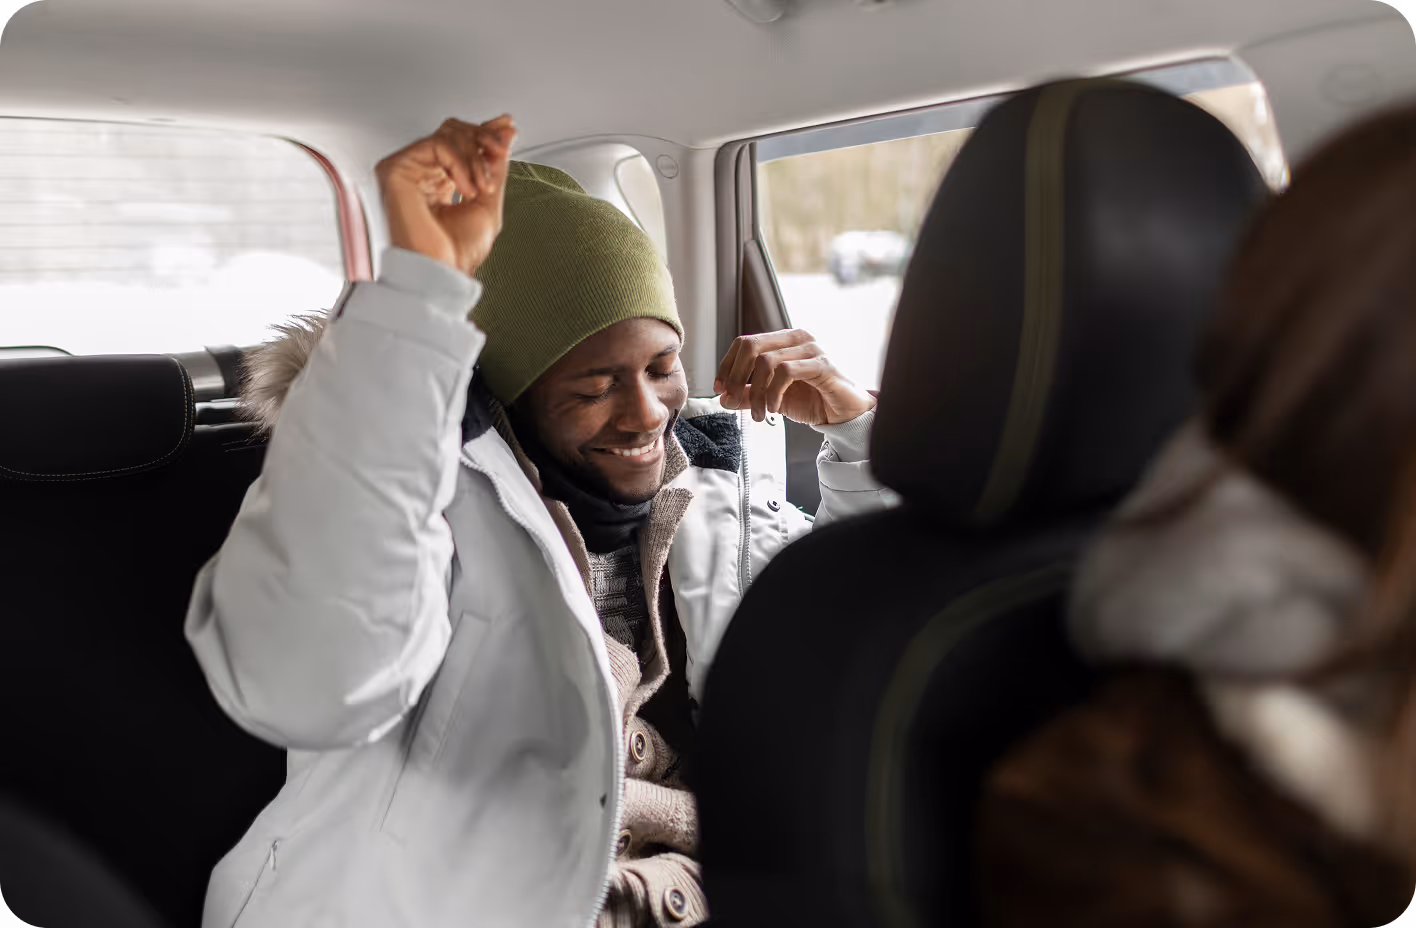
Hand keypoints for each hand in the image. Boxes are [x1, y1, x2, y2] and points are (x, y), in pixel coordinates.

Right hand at [375, 115, 517, 276]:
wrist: (442, 275)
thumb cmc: (457, 254)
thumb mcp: (488, 201)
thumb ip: (494, 165)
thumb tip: (505, 131)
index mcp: (437, 180)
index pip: (458, 142)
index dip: (483, 132)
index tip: (507, 130)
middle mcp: (419, 172)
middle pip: (452, 130)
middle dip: (483, 140)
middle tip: (499, 156)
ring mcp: (405, 169)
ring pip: (447, 133)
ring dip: (475, 158)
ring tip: (481, 188)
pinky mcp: (395, 170)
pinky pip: (437, 144)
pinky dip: (461, 163)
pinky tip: (466, 188)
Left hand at [714, 329, 875, 425]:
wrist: (845, 414)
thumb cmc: (813, 400)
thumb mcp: (772, 399)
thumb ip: (748, 396)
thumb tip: (722, 398)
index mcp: (783, 341)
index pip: (745, 343)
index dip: (727, 365)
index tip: (720, 388)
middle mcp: (797, 339)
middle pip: (751, 345)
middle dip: (735, 375)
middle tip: (731, 399)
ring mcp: (811, 349)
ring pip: (766, 361)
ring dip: (754, 392)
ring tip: (757, 414)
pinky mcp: (823, 364)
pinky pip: (786, 372)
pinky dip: (773, 393)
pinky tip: (773, 409)